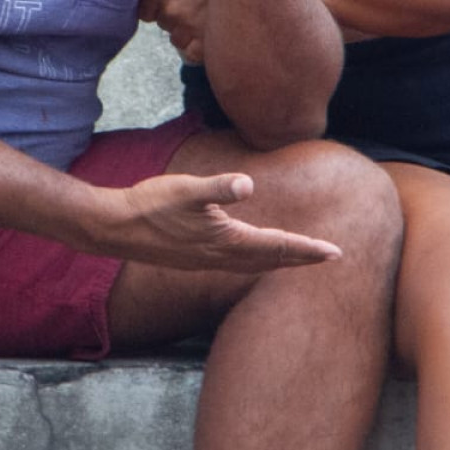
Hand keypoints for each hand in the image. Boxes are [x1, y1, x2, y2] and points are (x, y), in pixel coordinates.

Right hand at [89, 171, 340, 271]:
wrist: (115, 228)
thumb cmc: (150, 205)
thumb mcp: (186, 189)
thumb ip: (217, 187)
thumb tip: (247, 184)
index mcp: (225, 240)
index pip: (276, 246)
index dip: (306, 249)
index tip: (334, 252)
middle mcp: (220, 256)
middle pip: (271, 260)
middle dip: (301, 258)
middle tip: (331, 258)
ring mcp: (207, 260)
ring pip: (255, 264)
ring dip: (281, 261)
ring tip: (300, 257)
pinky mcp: (195, 258)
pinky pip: (238, 264)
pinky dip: (257, 260)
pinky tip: (254, 255)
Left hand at [138, 0, 212, 62]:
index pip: (145, 11)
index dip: (159, 6)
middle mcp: (171, 8)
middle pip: (164, 24)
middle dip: (177, 16)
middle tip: (197, 1)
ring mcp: (190, 26)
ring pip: (179, 40)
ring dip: (189, 31)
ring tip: (207, 14)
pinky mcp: (209, 40)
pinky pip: (193, 55)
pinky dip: (200, 47)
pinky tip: (211, 31)